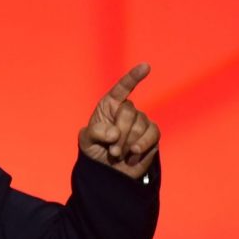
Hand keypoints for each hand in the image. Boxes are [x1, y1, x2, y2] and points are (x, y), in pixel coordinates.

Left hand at [79, 62, 160, 179]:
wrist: (108, 171)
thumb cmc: (95, 151)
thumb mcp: (86, 141)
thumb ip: (95, 133)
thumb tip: (114, 133)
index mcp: (110, 105)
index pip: (123, 87)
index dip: (133, 77)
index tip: (146, 67)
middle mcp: (127, 110)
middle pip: (128, 113)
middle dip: (119, 134)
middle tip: (112, 151)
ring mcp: (142, 121)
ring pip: (140, 127)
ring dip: (127, 145)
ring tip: (119, 155)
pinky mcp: (152, 134)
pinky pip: (152, 134)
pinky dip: (141, 146)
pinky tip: (133, 154)